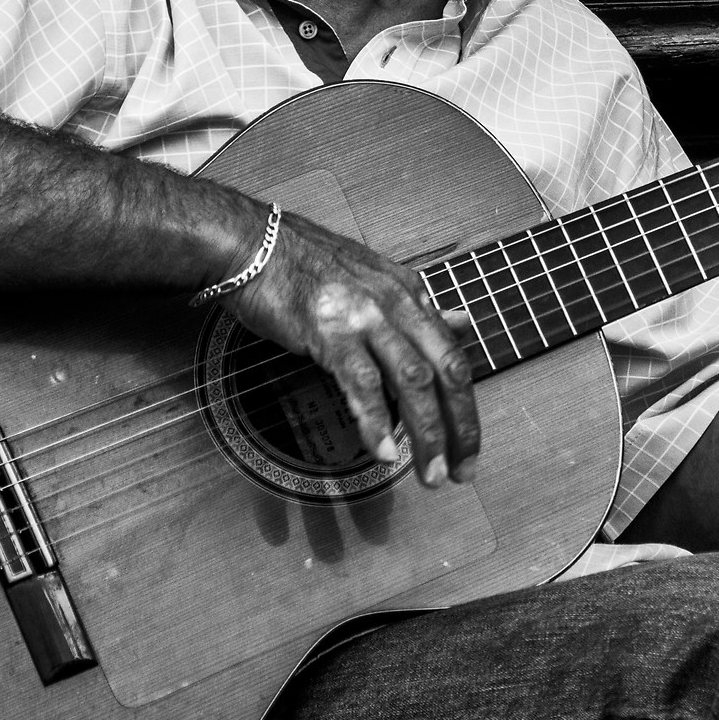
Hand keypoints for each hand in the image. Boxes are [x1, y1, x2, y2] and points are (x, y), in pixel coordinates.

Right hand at [227, 209, 479, 485]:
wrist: (251, 245)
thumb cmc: (305, 265)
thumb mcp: (375, 280)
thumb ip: (417, 309)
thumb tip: (462, 323)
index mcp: (410, 293)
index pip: (453, 356)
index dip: (466, 406)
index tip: (466, 445)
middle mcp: (396, 302)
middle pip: (447, 371)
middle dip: (461, 427)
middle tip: (462, 472)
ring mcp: (365, 316)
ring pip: (414, 381)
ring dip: (427, 433)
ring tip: (430, 474)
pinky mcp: (330, 330)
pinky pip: (362, 382)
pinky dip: (376, 421)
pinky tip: (384, 452)